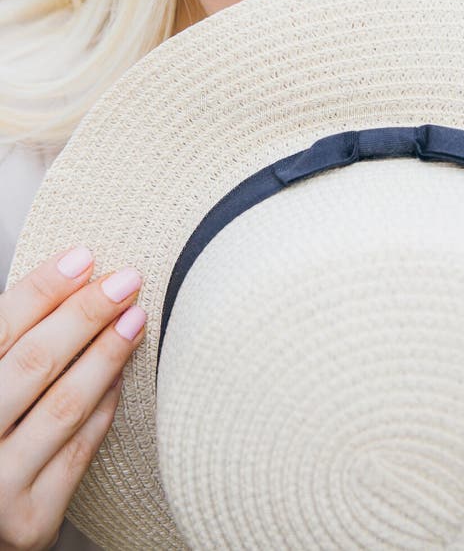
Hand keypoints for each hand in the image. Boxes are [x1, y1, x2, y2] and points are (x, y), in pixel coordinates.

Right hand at [0, 247, 145, 550]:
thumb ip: (10, 336)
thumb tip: (68, 275)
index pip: (1, 329)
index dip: (42, 288)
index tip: (84, 257)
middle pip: (36, 363)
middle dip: (86, 315)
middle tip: (126, 279)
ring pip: (64, 407)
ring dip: (106, 355)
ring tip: (136, 317)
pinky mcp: (31, 521)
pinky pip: (79, 452)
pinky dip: (104, 407)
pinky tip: (122, 374)